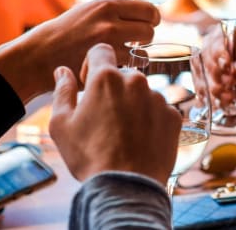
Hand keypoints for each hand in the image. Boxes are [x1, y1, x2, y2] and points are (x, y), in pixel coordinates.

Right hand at [36, 0, 159, 79]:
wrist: (40, 54)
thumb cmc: (68, 32)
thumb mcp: (91, 10)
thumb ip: (117, 10)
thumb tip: (148, 13)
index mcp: (107, 4)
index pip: (149, 10)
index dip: (152, 19)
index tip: (148, 24)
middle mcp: (110, 21)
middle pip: (150, 30)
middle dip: (145, 37)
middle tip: (135, 41)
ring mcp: (108, 44)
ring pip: (144, 51)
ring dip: (139, 54)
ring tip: (126, 54)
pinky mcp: (105, 64)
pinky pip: (133, 66)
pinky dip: (129, 68)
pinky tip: (119, 66)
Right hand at [49, 44, 180, 183]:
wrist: (125, 185)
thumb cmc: (89, 155)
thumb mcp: (61, 124)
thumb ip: (63, 91)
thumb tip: (63, 72)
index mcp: (107, 78)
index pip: (101, 51)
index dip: (92, 64)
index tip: (89, 83)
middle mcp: (137, 81)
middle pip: (123, 76)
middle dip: (113, 90)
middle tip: (104, 118)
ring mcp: (158, 98)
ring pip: (143, 94)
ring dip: (133, 105)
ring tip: (123, 134)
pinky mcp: (173, 115)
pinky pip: (159, 111)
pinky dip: (150, 120)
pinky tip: (140, 140)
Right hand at [201, 24, 235, 106]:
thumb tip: (232, 74)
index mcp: (224, 35)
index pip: (214, 42)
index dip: (218, 53)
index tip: (227, 64)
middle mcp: (211, 50)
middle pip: (204, 61)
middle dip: (216, 74)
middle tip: (229, 82)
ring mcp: (207, 68)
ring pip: (202, 78)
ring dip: (215, 88)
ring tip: (230, 95)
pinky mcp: (207, 85)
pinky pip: (204, 92)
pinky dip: (214, 98)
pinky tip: (226, 100)